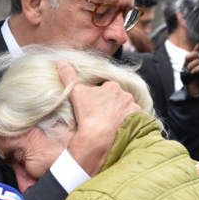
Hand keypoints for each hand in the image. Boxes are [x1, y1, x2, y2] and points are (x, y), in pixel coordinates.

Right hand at [58, 61, 139, 175]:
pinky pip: (134, 119)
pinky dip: (128, 122)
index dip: (100, 96)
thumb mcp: (75, 92)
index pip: (107, 88)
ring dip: (121, 112)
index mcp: (113, 86)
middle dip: (112, 103)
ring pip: (126, 108)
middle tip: (101, 114)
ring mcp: (133, 109)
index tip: (95, 105)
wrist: (97, 136)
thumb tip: (61, 62)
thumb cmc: (86, 114)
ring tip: (111, 122)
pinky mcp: (137, 121)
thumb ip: (69, 76)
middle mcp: (126, 95)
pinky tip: (120, 127)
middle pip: (118, 98)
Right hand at [183, 43, 198, 95]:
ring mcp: (189, 73)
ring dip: (197, 62)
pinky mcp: (189, 79)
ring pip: (190, 64)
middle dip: (195, 54)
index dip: (195, 49)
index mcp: (194, 64)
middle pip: (188, 57)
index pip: (192, 54)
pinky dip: (196, 69)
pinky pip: (191, 72)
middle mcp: (190, 68)